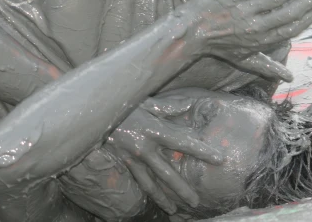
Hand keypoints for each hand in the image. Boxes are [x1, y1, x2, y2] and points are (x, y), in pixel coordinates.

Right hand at [105, 104, 222, 213]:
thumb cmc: (121, 104)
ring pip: (151, 183)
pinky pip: (139, 180)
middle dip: (182, 188)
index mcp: (153, 129)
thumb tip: (189, 104)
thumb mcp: (144, 101)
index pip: (183, 142)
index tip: (218, 159)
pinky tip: (156, 200)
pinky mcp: (124, 163)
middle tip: (195, 202)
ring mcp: (133, 158)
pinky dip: (148, 191)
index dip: (201, 150)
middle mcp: (145, 147)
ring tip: (175, 210)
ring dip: (164, 197)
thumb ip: (167, 106)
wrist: (93, 114)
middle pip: (167, 172)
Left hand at [193, 0, 311, 81]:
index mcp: (262, 41)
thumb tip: (289, 77)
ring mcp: (245, 11)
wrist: (189, 34)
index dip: (311, 16)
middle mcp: (256, 27)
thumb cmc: (217, 46)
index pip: (293, 28)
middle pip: (292, 12)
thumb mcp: (244, 60)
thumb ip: (267, 66)